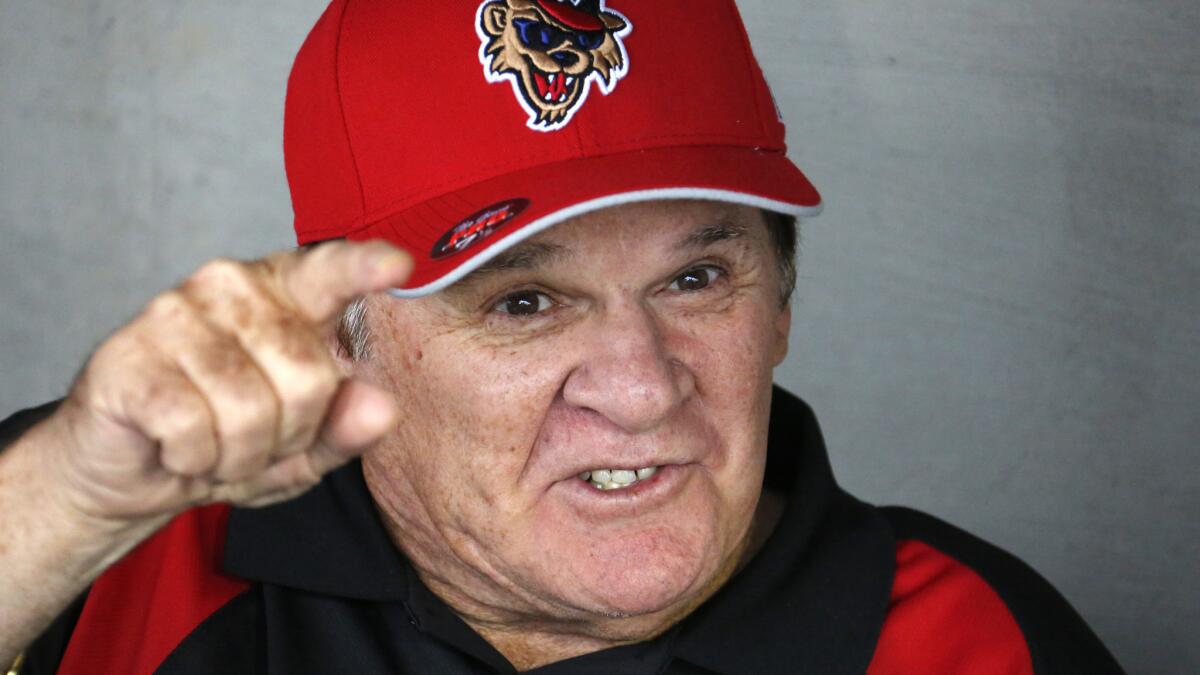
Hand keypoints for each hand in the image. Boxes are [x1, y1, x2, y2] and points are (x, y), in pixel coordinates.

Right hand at [39, 240, 410, 526]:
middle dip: (287, 435)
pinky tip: (174, 446)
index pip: (331, 270)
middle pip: (307, 377)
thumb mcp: (303, 446)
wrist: (131, 469)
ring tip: (211, 443)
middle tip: (249, 437)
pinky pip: (194, 429)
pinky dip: (193, 459)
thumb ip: (345, 425)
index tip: (398, 265)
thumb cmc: (225, 439)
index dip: (364, 268)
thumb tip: (382, 407)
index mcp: (284, 293)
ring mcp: (174, 313)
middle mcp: (230, 286)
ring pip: (251, 410)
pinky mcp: (129, 356)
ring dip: (237, 455)